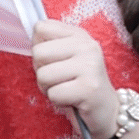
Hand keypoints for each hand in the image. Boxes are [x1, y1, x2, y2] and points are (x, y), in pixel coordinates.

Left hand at [30, 18, 119, 138]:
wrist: (107, 110)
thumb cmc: (78, 83)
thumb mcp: (66, 57)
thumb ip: (49, 44)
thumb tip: (31, 38)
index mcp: (79, 35)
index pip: (41, 28)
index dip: (40, 48)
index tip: (55, 61)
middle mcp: (87, 46)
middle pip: (38, 52)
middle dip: (42, 71)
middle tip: (60, 80)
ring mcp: (90, 66)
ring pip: (43, 75)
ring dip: (49, 88)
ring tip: (66, 89)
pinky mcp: (89, 88)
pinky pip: (53, 94)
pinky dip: (58, 101)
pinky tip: (72, 100)